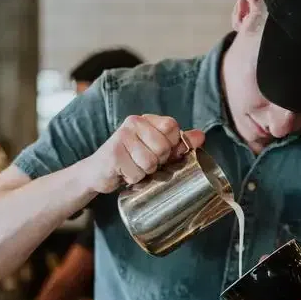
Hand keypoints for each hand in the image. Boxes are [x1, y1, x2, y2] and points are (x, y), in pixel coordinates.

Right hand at [89, 115, 204, 192]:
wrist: (99, 173)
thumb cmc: (131, 161)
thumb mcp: (156, 150)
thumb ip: (179, 143)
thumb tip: (201, 136)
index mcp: (146, 120)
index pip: (172, 127)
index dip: (171, 144)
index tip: (160, 152)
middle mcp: (133, 123)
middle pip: (163, 147)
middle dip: (157, 162)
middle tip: (143, 162)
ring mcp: (121, 137)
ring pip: (150, 162)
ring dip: (144, 172)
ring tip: (134, 168)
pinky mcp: (113, 154)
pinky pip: (136, 173)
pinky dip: (132, 179)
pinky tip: (124, 173)